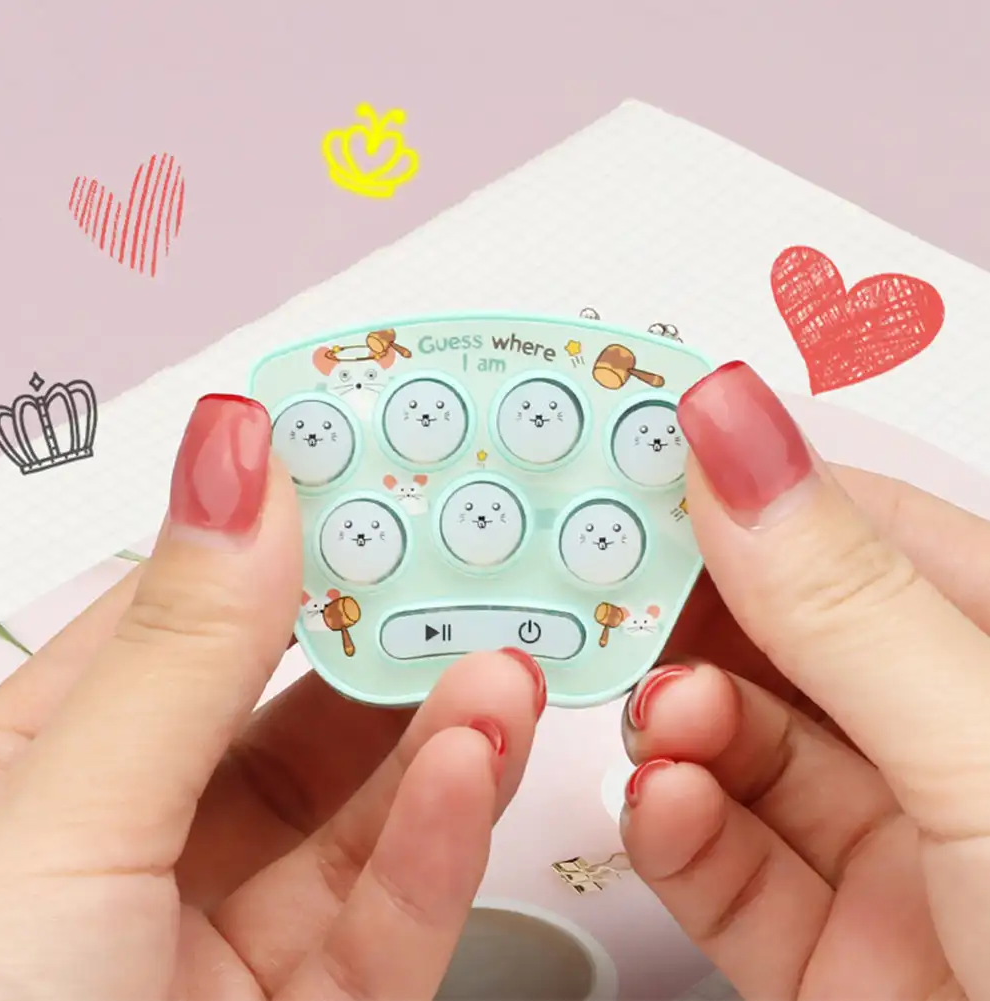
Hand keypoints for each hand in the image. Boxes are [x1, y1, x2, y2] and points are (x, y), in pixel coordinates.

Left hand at [0, 394, 544, 1000]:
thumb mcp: (60, 819)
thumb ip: (181, 639)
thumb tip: (239, 453)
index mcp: (48, 766)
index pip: (191, 608)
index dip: (285, 528)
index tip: (376, 459)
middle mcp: (142, 839)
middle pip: (296, 702)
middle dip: (392, 631)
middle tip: (477, 554)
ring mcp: (231, 930)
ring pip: (365, 802)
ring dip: (441, 727)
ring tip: (503, 662)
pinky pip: (391, 908)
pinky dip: (442, 831)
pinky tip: (477, 760)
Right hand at [620, 363, 989, 1000]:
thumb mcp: (984, 757)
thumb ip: (845, 598)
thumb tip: (735, 431)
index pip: (855, 525)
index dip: (743, 485)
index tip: (638, 458)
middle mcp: (954, 742)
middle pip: (782, 636)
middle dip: (691, 616)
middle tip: (604, 588)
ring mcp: (893, 848)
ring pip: (744, 748)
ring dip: (684, 728)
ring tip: (661, 721)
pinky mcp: (831, 947)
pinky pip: (729, 862)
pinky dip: (680, 829)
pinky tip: (668, 807)